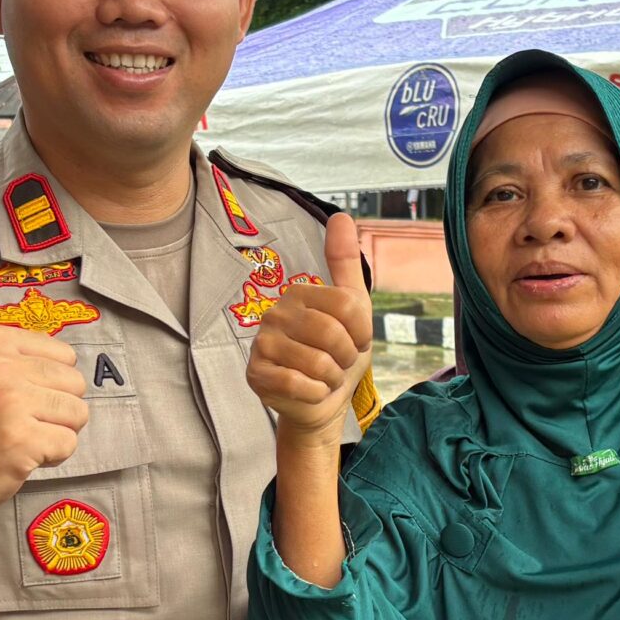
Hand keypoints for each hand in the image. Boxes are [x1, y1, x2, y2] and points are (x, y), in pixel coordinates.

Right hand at [0, 325, 88, 533]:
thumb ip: (15, 359)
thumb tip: (69, 360)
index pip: (64, 354)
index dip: (50, 385)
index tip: (18, 401)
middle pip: (75, 382)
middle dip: (58, 410)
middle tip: (21, 426)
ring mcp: (9, 401)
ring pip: (78, 412)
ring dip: (56, 433)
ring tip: (19, 441)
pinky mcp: (21, 440)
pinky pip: (68, 444)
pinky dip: (52, 458)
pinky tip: (19, 459)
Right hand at [248, 214, 371, 440]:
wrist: (321, 404)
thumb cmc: (338, 356)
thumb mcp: (353, 309)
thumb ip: (345, 263)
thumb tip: (341, 215)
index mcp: (299, 293)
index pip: (348, 306)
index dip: (362, 332)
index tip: (356, 341)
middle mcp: (275, 313)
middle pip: (333, 334)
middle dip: (346, 358)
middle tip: (337, 363)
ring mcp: (262, 344)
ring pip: (319, 363)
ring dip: (332, 378)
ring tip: (324, 377)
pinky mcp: (256, 374)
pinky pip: (301, 385)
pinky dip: (316, 394)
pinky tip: (309, 391)